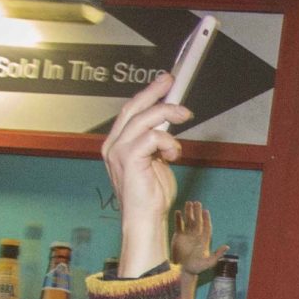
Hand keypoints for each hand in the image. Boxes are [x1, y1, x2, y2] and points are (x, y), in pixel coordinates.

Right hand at [103, 75, 191, 274]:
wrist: (145, 218)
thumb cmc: (151, 195)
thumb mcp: (156, 160)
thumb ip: (157, 142)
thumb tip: (169, 124)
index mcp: (118, 144)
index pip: (132, 112)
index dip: (148, 95)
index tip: (164, 83)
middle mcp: (114, 145)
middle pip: (134, 108)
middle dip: (154, 92)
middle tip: (171, 81)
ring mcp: (118, 151)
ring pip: (145, 119)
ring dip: (168, 113)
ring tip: (185, 115)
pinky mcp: (128, 159)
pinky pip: (152, 137)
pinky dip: (168, 142)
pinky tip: (173, 154)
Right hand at [170, 199, 229, 275]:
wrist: (182, 271)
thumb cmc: (196, 268)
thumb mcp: (209, 263)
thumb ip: (217, 254)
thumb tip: (227, 246)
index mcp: (203, 241)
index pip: (206, 227)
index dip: (206, 219)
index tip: (206, 211)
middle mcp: (196, 236)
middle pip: (197, 221)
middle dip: (197, 212)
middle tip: (197, 203)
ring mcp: (187, 236)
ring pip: (188, 221)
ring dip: (189, 212)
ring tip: (188, 203)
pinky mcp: (178, 237)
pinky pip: (179, 226)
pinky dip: (178, 219)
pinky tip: (178, 212)